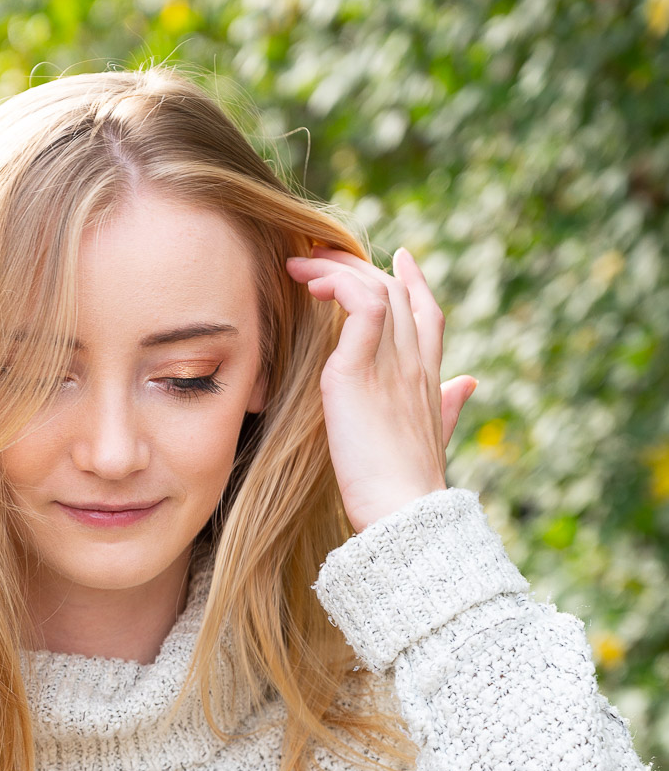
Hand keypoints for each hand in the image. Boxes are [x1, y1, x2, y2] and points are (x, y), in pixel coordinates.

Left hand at [285, 245, 476, 534]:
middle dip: (357, 266)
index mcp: (429, 378)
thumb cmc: (408, 488)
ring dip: (337, 269)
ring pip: (375, 287)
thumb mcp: (431, 439)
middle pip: (395, 291)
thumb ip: (447, 406)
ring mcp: (391, 363)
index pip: (428, 313)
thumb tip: (468, 383)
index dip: (415, 281)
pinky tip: (312, 286)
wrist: (405, 514)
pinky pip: (360, 304)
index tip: (400, 257)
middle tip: (320, 257)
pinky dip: (337, 284)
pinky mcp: (358, 371)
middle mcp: (414, 362)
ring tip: (302, 268)